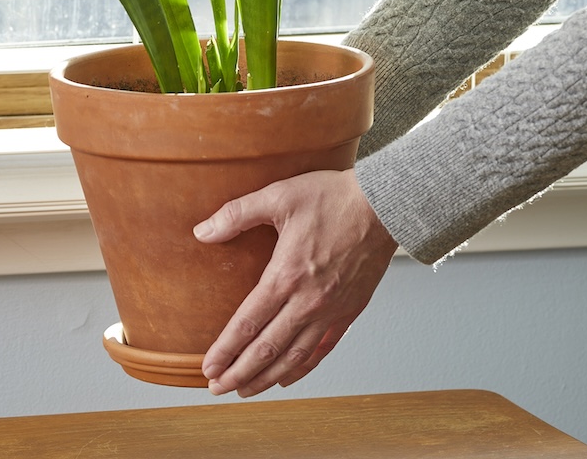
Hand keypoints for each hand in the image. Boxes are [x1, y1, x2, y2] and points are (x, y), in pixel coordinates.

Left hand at [193, 168, 397, 396]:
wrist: (384, 205)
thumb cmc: (333, 197)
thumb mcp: (278, 196)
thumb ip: (236, 214)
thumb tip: (201, 232)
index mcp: (285, 275)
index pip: (247, 324)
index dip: (225, 350)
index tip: (207, 368)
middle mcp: (307, 301)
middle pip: (267, 350)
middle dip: (238, 373)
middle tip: (217, 388)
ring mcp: (330, 310)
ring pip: (294, 357)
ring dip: (267, 378)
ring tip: (245, 390)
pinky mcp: (349, 311)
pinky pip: (323, 349)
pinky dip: (302, 368)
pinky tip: (287, 378)